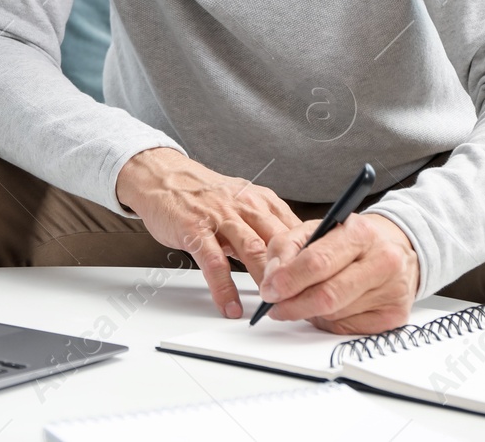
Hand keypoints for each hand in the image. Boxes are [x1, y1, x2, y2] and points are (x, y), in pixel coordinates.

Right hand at [116, 148, 302, 318]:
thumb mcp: (244, 201)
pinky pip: (214, 263)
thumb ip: (267, 225)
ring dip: (266, 280)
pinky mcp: (195, 230)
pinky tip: (231, 306)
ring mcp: (220, 217)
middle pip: (280, 241)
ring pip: (253, 251)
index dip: (310, 257)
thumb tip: (297, 253)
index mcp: (261, 200)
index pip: (296, 230)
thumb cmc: (205, 195)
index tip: (320, 281)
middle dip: (294, 272)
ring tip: (274, 306)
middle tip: (304, 300)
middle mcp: (245, 205)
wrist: (164, 177)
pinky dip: (224, 288)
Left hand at [258, 213, 419, 333]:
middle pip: (327, 295)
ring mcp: (392, 291)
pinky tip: (332, 307)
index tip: (270, 290)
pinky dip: (330, 321)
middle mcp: (382, 261)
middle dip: (293, 305)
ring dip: (311, 312)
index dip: (288, 280)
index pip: (317, 262)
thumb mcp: (316, 229)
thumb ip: (286, 247)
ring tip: (308, 298)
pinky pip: (347, 329)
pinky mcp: (394, 316)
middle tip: (275, 307)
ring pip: (334, 315)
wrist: (396, 248)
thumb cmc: (351, 240)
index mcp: (360, 233)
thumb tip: (272, 279)